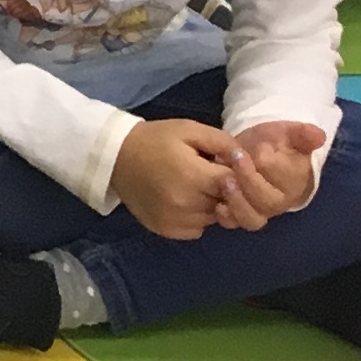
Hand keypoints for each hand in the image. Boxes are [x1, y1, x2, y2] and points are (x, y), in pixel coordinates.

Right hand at [109, 114, 251, 239]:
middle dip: (224, 191)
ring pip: (214, 219)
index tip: (222, 166)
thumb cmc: (156, 139)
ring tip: (193, 187)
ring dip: (212, 206)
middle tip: (206, 175)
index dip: (234, 175)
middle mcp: (186, 204)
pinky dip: (197, 217)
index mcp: (193, 176)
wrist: (114, 156)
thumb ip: (224, 143)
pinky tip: (183, 201)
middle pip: (227, 204)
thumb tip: (246, 161)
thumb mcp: (190, 130)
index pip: (236, 186)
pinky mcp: (167, 231)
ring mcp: (176, 221)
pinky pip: (198, 229)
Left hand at [229, 119, 327, 221]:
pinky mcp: (238, 213)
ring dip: (237, 203)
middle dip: (249, 182)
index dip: (268, 164)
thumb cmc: (273, 144)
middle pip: (267, 201)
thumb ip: (301, 134)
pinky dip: (225, 217)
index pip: (284, 176)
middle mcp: (278, 201)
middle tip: (233, 160)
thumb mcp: (286, 133)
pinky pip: (233, 223)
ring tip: (225, 182)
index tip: (252, 150)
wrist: (254, 153)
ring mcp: (258, 210)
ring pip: (252, 219)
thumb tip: (319, 135)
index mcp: (294, 181)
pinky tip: (216, 204)